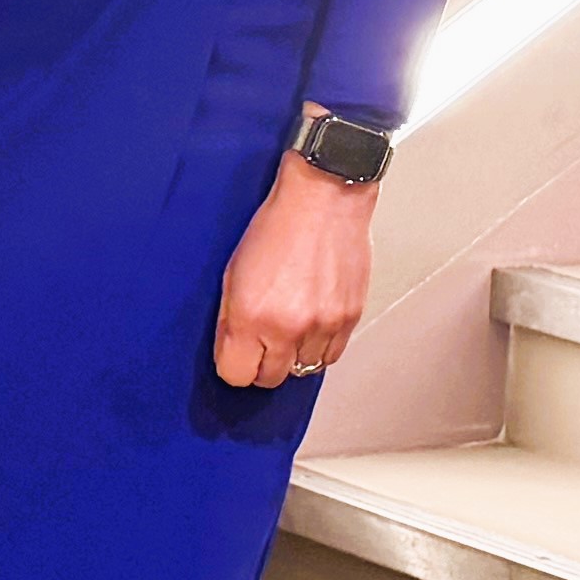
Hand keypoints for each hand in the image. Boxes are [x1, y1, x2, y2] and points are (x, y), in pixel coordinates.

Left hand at [212, 155, 375, 391]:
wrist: (323, 200)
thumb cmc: (276, 226)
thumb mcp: (232, 271)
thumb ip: (230, 317)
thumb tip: (231, 349)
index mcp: (251, 315)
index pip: (236, 374)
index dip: (233, 366)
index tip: (235, 356)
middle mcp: (288, 326)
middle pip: (270, 379)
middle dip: (261, 365)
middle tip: (260, 344)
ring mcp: (322, 325)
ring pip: (304, 370)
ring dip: (293, 356)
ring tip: (288, 328)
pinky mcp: (349, 318)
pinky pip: (332, 355)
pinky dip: (320, 347)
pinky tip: (311, 325)